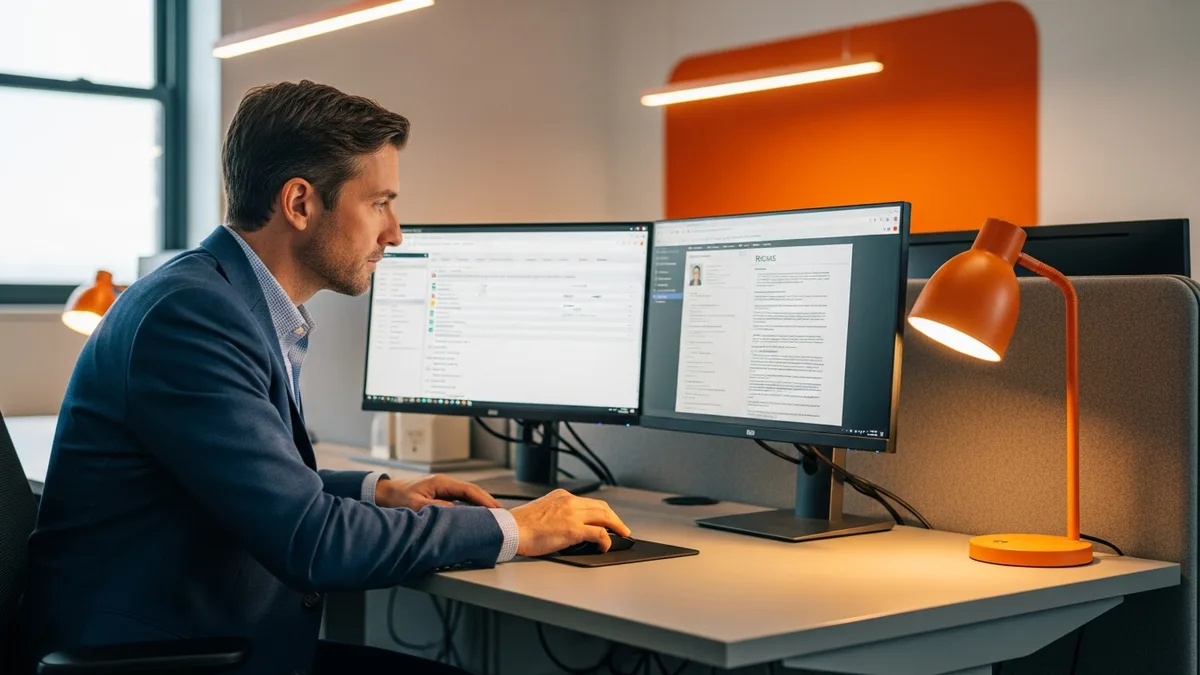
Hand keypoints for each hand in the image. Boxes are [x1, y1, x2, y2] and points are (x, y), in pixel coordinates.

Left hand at [376, 475, 501, 510]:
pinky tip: (474, 515)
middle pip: (472, 491)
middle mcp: (444, 483)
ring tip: (492, 515)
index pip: (469, 490)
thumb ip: (438, 509)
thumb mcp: (416, 505)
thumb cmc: (396, 497)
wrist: (382, 493)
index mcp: (441, 482)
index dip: (485, 500)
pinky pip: (459, 500)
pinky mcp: (438, 495)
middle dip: (487, 501)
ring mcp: (442, 489)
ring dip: (479, 504)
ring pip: (467, 496)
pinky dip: (469, 506)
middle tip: (501, 514)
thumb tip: (458, 514)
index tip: (496, 509)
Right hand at [509, 489, 630, 556]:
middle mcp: (569, 501)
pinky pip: (599, 533)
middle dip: (614, 518)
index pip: (588, 502)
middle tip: (621, 528)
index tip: (607, 519)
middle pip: (601, 507)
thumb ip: (555, 513)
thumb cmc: (519, 525)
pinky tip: (605, 546)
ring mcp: (572, 514)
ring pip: (605, 516)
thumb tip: (564, 526)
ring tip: (622, 535)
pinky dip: (606, 540)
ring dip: (616, 527)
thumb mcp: (541, 511)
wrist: (510, 529)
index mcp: (561, 496)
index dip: (602, 511)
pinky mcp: (573, 529)